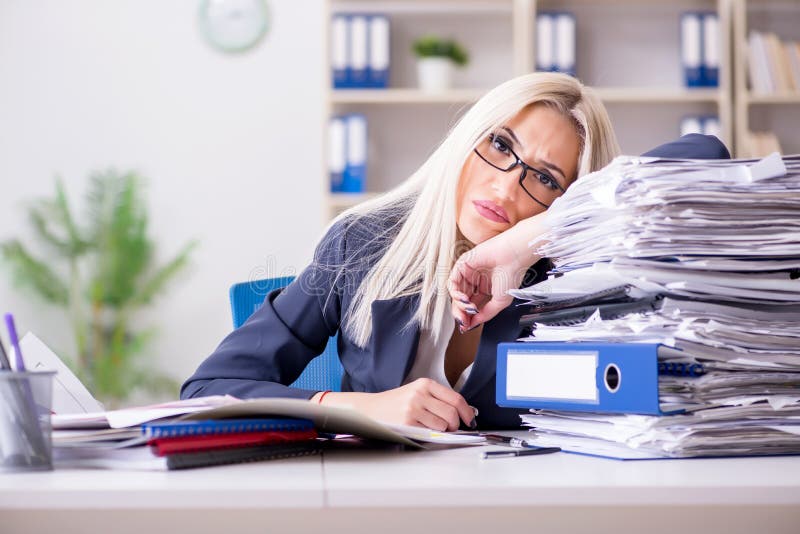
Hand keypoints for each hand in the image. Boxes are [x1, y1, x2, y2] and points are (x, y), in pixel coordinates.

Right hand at [313, 379, 475, 430]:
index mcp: (424, 384)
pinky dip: (431, 435)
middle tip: (450, 428)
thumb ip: (437, 400)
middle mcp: (420, 394)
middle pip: (452, 413)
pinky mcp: (408, 422)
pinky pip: (430, 433)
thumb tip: (463, 413)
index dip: (467, 412)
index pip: (455, 398)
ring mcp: (413, 408)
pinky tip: (422, 431)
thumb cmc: (395, 404)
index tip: (470, 419)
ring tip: (431, 428)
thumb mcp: (416, 393)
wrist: (370, 410)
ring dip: (442, 431)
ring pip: (443, 425)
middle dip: (455, 424)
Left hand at [449, 213, 547, 330]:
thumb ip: (486, 314)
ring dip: (459, 305)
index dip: (468, 317)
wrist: (513, 257)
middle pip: (462, 302)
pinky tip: (464, 299)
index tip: (467, 327)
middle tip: (464, 322)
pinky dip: (456, 293)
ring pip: (456, 294)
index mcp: (485, 289)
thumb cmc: (511, 275)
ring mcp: (468, 273)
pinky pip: (452, 282)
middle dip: (461, 314)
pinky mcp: (462, 265)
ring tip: (469, 309)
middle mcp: (476, 281)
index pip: (472, 306)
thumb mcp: (500, 302)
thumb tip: (473, 323)